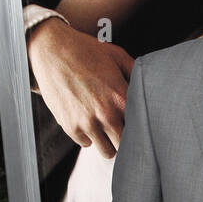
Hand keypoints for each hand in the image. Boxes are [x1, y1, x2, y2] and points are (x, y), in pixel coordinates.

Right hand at [27, 18, 134, 156]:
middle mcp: (106, 114)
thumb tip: (151, 86)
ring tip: (105, 127)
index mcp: (121, 98)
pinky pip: (86, 144)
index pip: (140, 128)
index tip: (137, 125)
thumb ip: (136, 73)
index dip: (140, 128)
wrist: (51, 49)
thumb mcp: (117, 55)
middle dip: (126, 139)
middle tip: (122, 130)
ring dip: (108, 142)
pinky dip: (88, 136)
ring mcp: (87, 123)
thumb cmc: (86, 50)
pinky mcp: (70, 127)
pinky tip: (86, 119)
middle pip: (126, 146)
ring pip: (107, 151)